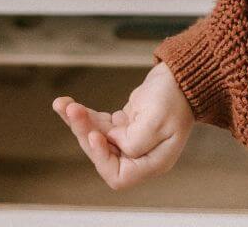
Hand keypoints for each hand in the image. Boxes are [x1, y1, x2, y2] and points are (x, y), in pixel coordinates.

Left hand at [53, 61, 192, 190]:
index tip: (95, 135)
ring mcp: (131, 139)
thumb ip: (134, 141)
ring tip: (63, 104)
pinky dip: (85, 114)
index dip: (102, 158)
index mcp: (153, 161)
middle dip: (85, 132)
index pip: (119, 175)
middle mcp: (140, 155)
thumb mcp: (157, 120)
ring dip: (79, 121)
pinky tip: (67, 104)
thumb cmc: (176, 95)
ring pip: (97, 136)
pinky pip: (100, 123)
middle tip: (71, 110)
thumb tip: (113, 143)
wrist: (184, 71)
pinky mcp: (125, 124)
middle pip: (103, 153)